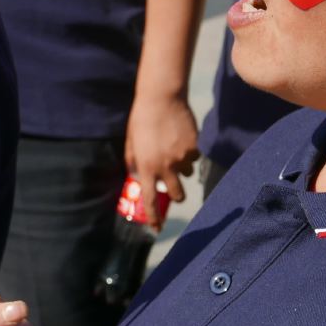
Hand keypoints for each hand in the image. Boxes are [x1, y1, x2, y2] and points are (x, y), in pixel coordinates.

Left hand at [125, 92, 197, 224]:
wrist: (161, 98)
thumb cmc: (142, 120)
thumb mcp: (131, 143)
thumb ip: (134, 163)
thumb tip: (137, 178)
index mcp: (146, 167)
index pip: (149, 200)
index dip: (154, 217)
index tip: (156, 227)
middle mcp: (165, 167)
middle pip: (177, 194)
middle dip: (177, 194)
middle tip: (174, 187)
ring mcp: (182, 158)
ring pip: (188, 173)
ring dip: (183, 167)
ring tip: (174, 148)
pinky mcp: (194, 147)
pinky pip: (195, 156)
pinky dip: (190, 152)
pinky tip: (182, 137)